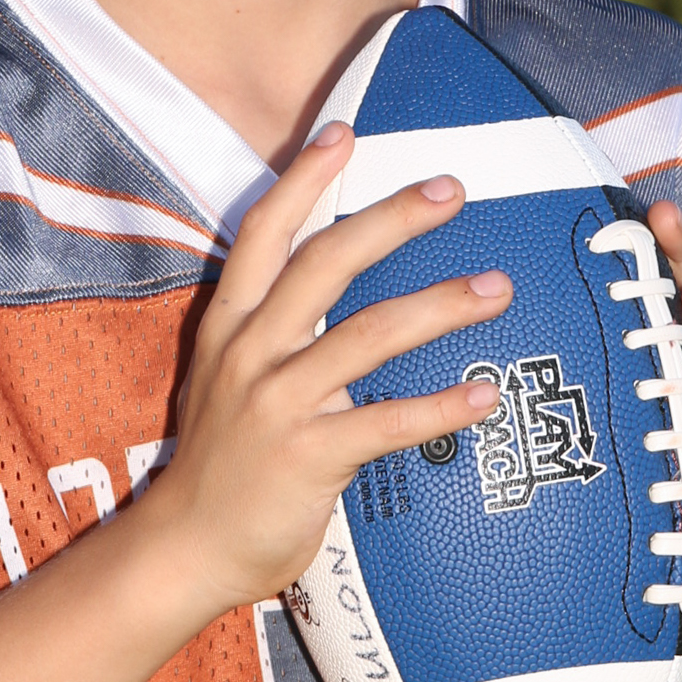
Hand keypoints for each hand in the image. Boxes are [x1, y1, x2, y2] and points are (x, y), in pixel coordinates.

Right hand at [147, 122, 513, 620]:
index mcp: (230, 325)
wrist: (185, 549)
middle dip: (391, 219)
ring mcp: (276, 403)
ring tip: (497, 288)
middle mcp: (250, 351)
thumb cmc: (223, 462)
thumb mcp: (229, 378)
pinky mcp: (307, 457)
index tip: (344, 132)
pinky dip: (439, 407)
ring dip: (440, 304)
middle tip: (450, 190)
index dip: (303, 178)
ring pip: (368, 334)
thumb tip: (340, 291)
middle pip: (325, 262)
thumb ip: (275, 333)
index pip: (265, 233)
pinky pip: (385, 422)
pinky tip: (484, 395)